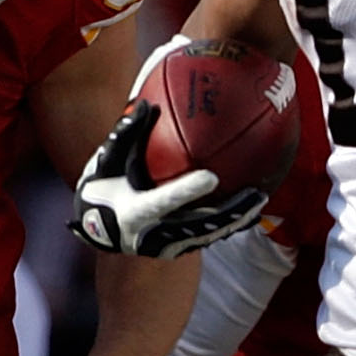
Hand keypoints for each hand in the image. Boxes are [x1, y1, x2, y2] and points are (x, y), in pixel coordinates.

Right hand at [70, 99, 264, 258]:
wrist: (95, 230)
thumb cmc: (102, 187)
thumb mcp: (106, 161)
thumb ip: (125, 135)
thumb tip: (145, 105)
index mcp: (134, 211)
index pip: (165, 200)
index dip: (187, 191)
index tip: (212, 177)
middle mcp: (152, 233)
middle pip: (199, 225)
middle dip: (229, 214)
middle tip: (256, 195)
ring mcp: (165, 246)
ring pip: (207, 235)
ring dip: (236, 220)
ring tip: (260, 200)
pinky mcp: (175, 250)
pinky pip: (206, 237)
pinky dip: (228, 226)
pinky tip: (250, 212)